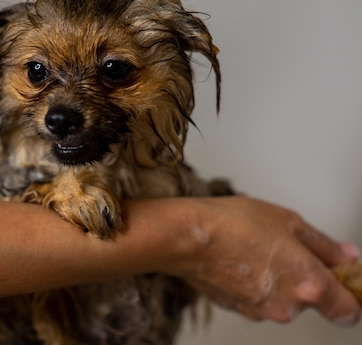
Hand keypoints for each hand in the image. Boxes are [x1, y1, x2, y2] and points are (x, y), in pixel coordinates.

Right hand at [178, 196, 359, 324]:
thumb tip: (346, 256)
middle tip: (285, 246)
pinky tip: (238, 256)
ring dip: (275, 277)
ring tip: (255, 246)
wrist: (185, 237)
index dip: (350, 295)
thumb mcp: (288, 221)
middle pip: (310, 298)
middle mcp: (287, 306)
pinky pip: (255, 297)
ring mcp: (259, 311)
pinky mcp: (236, 309)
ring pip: (280, 297)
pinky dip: (253, 281)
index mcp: (308, 284)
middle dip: (302, 275)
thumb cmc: (232, 224)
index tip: (344, 281)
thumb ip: (324, 244)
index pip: (348, 311)